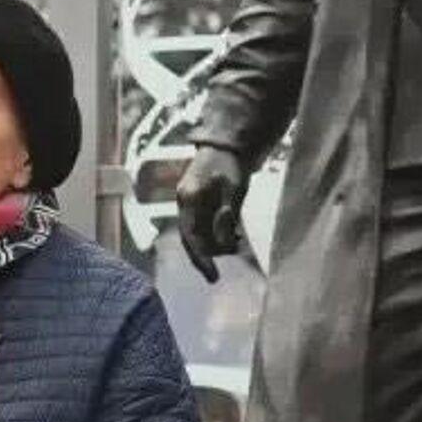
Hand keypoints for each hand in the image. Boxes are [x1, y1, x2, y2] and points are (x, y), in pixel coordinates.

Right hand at [175, 144, 248, 284]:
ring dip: (214, 244)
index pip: (191, 236)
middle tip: (218, 272)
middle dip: (206, 256)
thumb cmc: (231, 165)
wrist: (226, 145)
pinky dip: (215, 236)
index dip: (202, 259)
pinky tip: (234, 237)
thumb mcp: (235, 189)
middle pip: (190, 239)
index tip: (213, 276)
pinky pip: (201, 227)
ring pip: (196, 235)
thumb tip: (225, 240)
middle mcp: (184, 203)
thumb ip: (229, 215)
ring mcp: (188, 203)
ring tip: (237, 244)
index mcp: (189, 198)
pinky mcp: (195, 204)